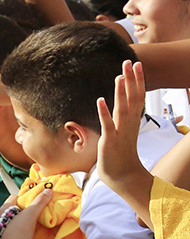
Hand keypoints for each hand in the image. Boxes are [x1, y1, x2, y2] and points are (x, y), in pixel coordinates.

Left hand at [0, 190, 50, 238]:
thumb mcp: (32, 213)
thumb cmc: (20, 230)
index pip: (13, 197)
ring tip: (28, 223)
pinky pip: (9, 231)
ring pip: (9, 221)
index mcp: (3, 209)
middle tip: (31, 212)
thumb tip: (48, 190)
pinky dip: (16, 230)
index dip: (23, 198)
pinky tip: (23, 233)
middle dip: (21, 210)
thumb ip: (40, 201)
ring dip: (18, 221)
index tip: (32, 202)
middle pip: (11, 210)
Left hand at [97, 61, 146, 185]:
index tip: (136, 65)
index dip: (137, 80)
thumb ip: (120, 118)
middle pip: (132, 98)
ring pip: (122, 108)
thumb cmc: (120, 154)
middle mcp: (128, 124)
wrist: (123, 176)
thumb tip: (117, 106)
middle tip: (130, 62)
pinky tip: (100, 100)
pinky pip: (107, 124)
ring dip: (120, 93)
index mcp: (131, 121)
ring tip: (118, 77)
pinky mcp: (109, 141)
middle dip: (131, 80)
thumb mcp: (122, 132)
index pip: (137, 96)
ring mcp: (120, 132)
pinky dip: (104, 112)